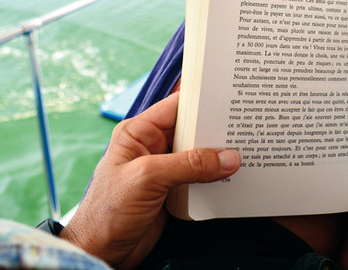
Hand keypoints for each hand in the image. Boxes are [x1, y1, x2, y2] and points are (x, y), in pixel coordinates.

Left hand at [61, 93, 240, 268]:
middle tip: (245, 125)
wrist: (100, 252)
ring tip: (247, 148)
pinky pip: (200, 176)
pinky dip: (216, 176)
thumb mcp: (148, 178)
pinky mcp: (173, 190)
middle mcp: (152, 146)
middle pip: (192, 129)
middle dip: (216, 129)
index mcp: (138, 132)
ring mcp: (163, 168)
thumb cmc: (108, 211)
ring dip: (219, 154)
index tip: (229, 96)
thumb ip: (189, 165)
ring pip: (199, 153)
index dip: (202, 100)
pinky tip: (235, 174)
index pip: (176, 106)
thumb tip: (228, 158)